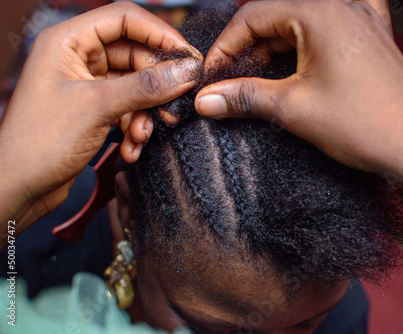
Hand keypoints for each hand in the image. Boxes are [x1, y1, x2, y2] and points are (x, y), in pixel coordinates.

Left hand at [0, 1, 200, 232]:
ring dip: (145, 112)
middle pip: (135, 55)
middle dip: (156, 84)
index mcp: (68, 41)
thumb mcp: (97, 107)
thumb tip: (186, 70)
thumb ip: (145, 86)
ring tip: (142, 135)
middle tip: (175, 105)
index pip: (124, 18)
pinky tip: (130, 148)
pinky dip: (133, 127)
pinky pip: (127, 108)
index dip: (160, 34)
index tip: (188, 57)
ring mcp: (87, 85)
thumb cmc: (39, 142)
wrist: (19, 187)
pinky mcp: (94, 110)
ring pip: (135, 85)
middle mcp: (78, 58)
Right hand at [194, 0, 402, 174]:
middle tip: (231, 83)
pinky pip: (329, 27)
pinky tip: (301, 57)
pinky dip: (307, 42)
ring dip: (275, 50)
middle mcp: (342, 6)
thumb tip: (206, 100)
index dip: (225, 47)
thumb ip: (245, 97)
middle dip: (248, 50)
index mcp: (320, 13)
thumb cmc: (364, 124)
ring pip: (300, 24)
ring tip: (259, 81)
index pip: (252, 16)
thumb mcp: (294, 109)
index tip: (212, 75)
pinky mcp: (370, 37)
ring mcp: (361, 18)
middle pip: (276, 18)